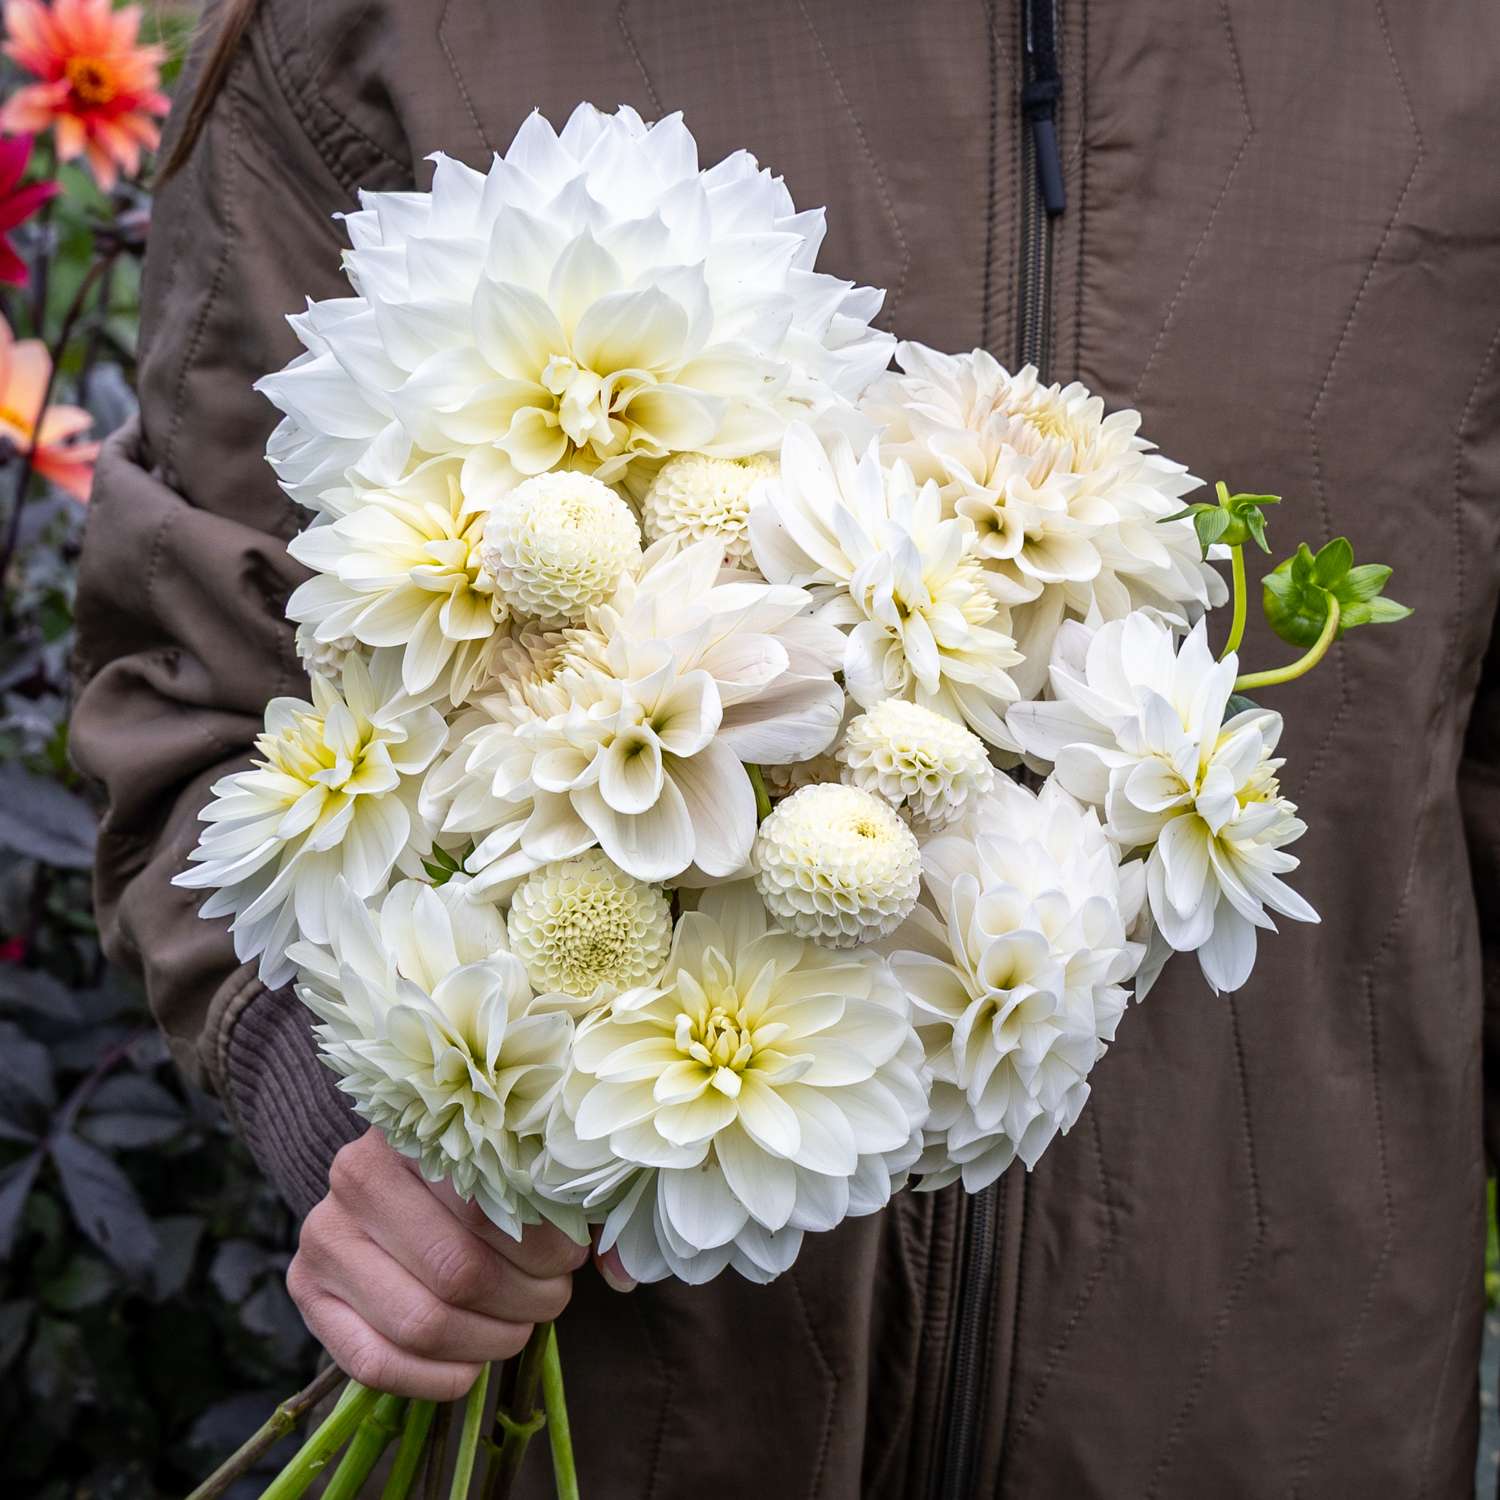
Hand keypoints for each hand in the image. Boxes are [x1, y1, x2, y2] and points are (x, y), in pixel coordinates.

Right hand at [287, 1130, 588, 1398]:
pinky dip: (439, 1378)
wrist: (391, 1175)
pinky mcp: (307, 1290)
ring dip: (491, 1340)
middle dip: (526, 1298)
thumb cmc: (475, 1167)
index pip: (495, 1202)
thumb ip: (573, 1206)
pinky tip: (472, 1366)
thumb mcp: (520, 1162)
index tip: (572, 1254)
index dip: (548, 1245)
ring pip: (423, 1320)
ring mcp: (324, 1234)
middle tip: (553, 1297)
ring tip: (520, 1325)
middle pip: (460, 1270)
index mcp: (420, 1126)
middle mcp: (357, 1175)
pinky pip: (375, 1362)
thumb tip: (625, 1272)